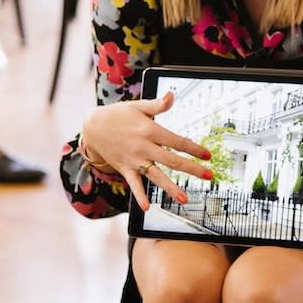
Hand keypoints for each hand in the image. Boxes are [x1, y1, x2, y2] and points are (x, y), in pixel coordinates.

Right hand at [81, 92, 214, 209]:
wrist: (93, 126)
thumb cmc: (118, 115)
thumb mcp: (138, 106)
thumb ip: (157, 104)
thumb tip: (172, 95)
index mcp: (149, 130)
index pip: (177, 141)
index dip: (194, 148)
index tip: (207, 155)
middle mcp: (143, 147)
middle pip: (172, 160)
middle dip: (192, 169)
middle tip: (209, 176)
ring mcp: (134, 160)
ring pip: (156, 175)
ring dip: (171, 188)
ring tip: (184, 199)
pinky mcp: (125, 169)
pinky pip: (134, 184)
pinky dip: (139, 196)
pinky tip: (147, 208)